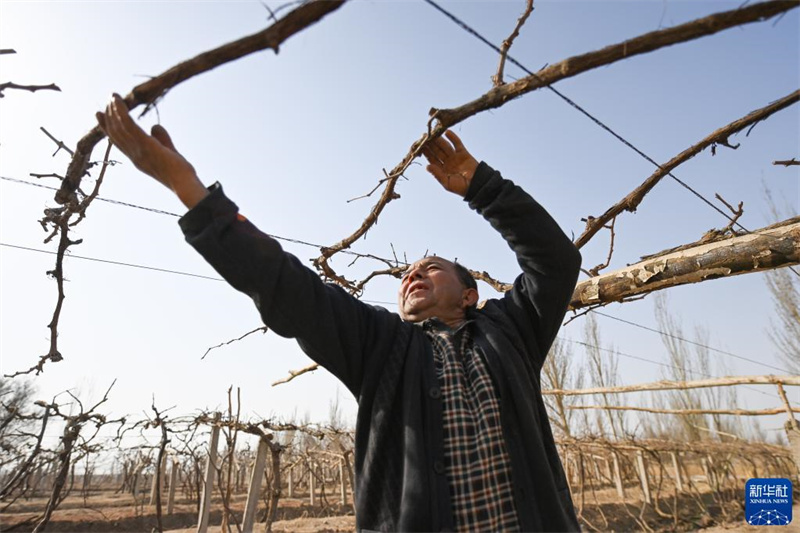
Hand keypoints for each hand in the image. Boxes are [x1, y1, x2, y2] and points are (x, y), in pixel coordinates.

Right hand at [96, 94, 207, 208]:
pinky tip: (118, 100)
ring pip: (119, 127)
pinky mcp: (144, 144)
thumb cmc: (178, 171)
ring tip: (112, 96)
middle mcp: (133, 155)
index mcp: (137, 158)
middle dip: (108, 116)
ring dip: (114, 110)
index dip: (107, 128)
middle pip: (115, 133)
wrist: (184, 182)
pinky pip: (128, 125)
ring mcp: (137, 150)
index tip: (99, 114)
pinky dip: (121, 112)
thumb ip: (161, 139)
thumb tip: (154, 126)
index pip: (118, 141)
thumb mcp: (167, 151)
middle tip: (107, 101)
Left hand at [421, 130, 478, 196]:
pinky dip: (452, 137)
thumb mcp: (447, 183)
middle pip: (437, 151)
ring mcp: (455, 157)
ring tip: (433, 134)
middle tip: (424, 136)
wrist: (477, 185)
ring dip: (439, 140)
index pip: (432, 159)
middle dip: (431, 144)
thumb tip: (427, 166)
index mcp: (442, 170)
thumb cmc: (461, 188)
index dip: (426, 153)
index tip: (419, 146)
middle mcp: (447, 162)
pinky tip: (446, 132)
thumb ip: (437, 174)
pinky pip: (457, 143)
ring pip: (445, 146)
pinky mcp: (463, 153)